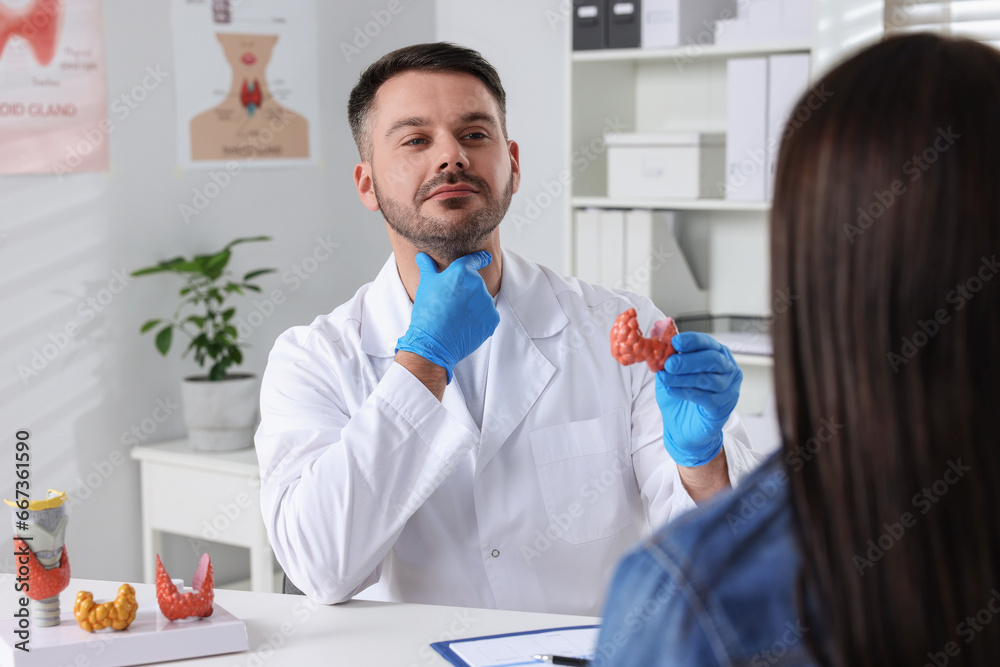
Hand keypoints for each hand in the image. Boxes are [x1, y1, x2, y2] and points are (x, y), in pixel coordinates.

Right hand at [395, 251, 499, 382]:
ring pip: (482, 301)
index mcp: (462, 272)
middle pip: (476, 284)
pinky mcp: (492, 319)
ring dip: (474, 306)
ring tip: (457, 317)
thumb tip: (422, 255)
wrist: (433, 341)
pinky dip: (480, 320)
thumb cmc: (427, 312)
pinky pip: (488, 316)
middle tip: (452, 304)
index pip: (475, 260)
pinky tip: (466, 325)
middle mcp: (477, 284)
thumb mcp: (426, 285)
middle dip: (467, 291)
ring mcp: (487, 302)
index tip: (486, 257)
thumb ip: (428, 267)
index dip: (480, 258)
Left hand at [655, 332, 741, 466]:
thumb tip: (658, 342)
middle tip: (669, 363)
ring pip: (707, 379)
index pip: (708, 343)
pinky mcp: (721, 409)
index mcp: (717, 355)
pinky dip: (685, 392)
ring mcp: (728, 390)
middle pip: (713, 359)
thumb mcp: (671, 373)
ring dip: (683, 377)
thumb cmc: (680, 395)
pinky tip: (671, 390)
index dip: (692, 341)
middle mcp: (728, 371)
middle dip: (689, 359)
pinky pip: (704, 397)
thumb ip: (668, 358)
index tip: (675, 341)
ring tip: (665, 378)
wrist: (683, 427)